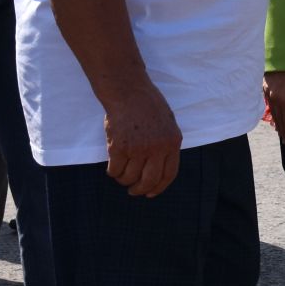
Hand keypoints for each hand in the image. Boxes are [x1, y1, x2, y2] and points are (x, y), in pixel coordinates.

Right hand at [103, 82, 181, 197]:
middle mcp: (157, 147)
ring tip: (121, 173)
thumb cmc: (147, 105)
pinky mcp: (119, 147)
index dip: (159, 187)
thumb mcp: (168, 123)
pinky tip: (112, 166)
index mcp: (172, 142)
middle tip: (133, 191)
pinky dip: (112, 172)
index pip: (169, 174)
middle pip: (149, 180)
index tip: (151, 193)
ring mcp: (138, 148)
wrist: (128, 92)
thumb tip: (159, 168)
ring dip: (124, 179)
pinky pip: (114, 170)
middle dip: (140, 190)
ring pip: (129, 177)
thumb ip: (166, 144)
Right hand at [263, 70, 284, 145]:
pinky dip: (274, 113)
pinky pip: (269, 105)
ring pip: (273, 113)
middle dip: (284, 131)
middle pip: (279, 120)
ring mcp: (268, 94)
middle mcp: (275, 100)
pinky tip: (276, 119)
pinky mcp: (264, 89)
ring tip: (282, 133)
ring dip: (278, 124)